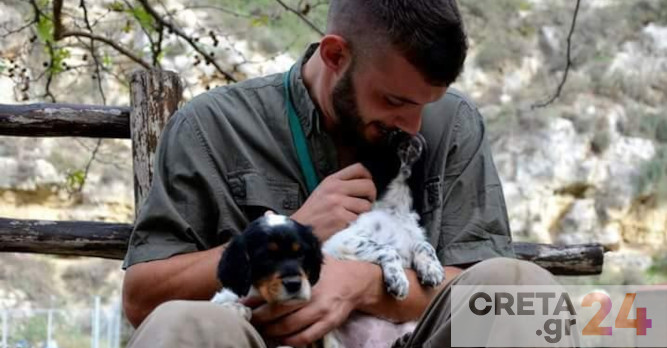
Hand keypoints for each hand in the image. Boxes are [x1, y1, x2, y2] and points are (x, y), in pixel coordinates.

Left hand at [250, 256, 373, 345]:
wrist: (356, 281)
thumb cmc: (329, 269)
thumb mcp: (311, 258)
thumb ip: (291, 255)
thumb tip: (268, 237)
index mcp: (305, 280)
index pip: (275, 293)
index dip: (257, 302)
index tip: (243, 305)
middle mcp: (312, 297)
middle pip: (279, 313)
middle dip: (260, 319)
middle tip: (249, 320)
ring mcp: (321, 312)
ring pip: (290, 328)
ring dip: (272, 332)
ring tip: (262, 330)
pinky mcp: (329, 324)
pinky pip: (306, 338)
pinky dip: (291, 341)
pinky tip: (281, 338)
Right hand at [291, 163, 376, 240]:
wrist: (299, 231)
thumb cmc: (313, 214)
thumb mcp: (323, 191)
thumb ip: (341, 186)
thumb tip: (364, 186)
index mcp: (332, 180)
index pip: (358, 168)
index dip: (368, 177)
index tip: (367, 187)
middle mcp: (335, 189)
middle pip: (368, 185)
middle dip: (371, 196)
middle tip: (366, 204)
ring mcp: (338, 203)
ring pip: (367, 206)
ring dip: (363, 214)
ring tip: (352, 217)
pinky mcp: (341, 218)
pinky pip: (360, 220)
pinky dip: (356, 225)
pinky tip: (347, 227)